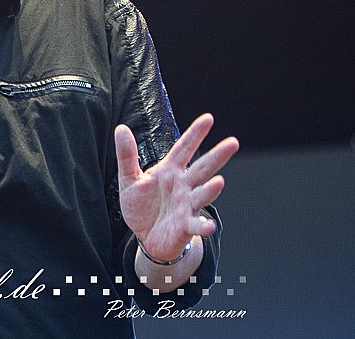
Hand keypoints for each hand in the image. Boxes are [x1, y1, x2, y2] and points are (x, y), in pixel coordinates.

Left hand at [115, 113, 238, 260]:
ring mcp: (187, 205)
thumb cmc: (141, 205)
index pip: (184, 148)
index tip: (208, 118)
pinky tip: (209, 226)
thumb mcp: (129, 179)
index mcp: (170, 170)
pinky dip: (203, 225)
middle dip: (217, 156)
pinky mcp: (185, 226)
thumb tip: (121, 128)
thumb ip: (127, 155)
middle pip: (202, 168)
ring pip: (202, 195)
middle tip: (233, 142)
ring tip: (219, 181)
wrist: (145, 237)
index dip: (195, 134)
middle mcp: (183, 185)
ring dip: (211, 190)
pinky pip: (196, 225)